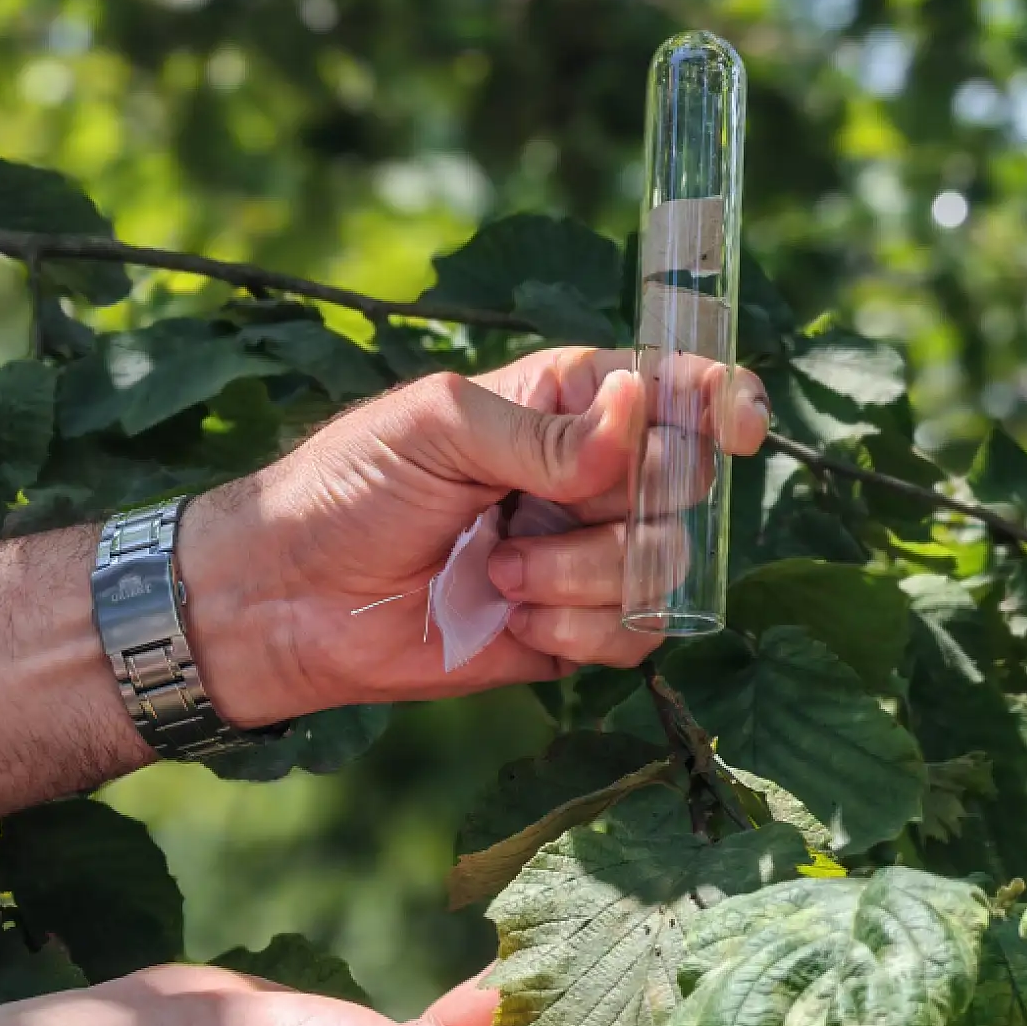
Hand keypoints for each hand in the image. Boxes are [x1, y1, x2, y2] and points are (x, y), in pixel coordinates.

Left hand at [179, 346, 770, 724]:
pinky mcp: (577, 629)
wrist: (291, 600)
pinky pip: (638, 634)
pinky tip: (516, 618)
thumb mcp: (436, 427)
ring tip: (501, 572)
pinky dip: (583, 630)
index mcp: (565, 403)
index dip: (720, 402)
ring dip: (585, 576)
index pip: (676, 391)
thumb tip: (641, 411)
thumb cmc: (347, 487)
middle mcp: (590, 475)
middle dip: (625, 506)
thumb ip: (543, 431)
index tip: (735, 427)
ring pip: (667, 566)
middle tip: (533, 514)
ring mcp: (588, 554)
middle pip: (687, 484)